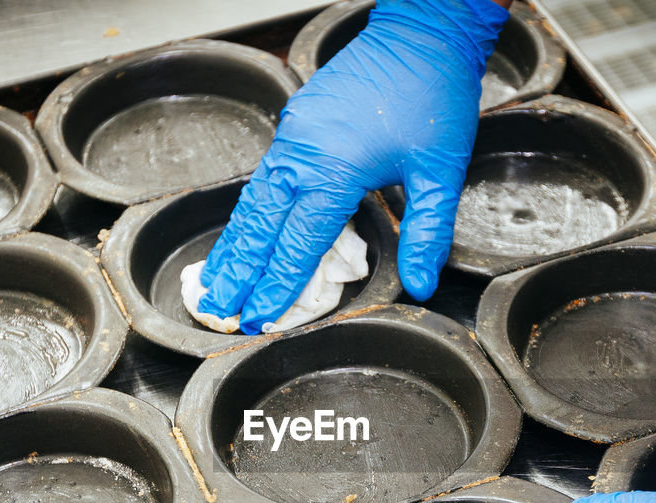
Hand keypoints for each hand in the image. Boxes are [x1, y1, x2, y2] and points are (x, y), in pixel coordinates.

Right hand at [198, 0, 507, 333]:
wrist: (421, 33)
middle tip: (219, 310)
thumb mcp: (441, 172)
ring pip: (253, 202)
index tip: (260, 317)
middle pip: (260, 227)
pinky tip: (241, 233)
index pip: (298, 244)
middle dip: (238, 273)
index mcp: (334, 169)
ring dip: (234, 245)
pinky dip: (247, 213)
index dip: (277, 286)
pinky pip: (262, 179)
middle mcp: (302, 153)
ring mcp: (293, 136)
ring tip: (213, 281)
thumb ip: (428, 232)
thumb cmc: (433, 96)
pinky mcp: (294, 124)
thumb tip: (422, 283)